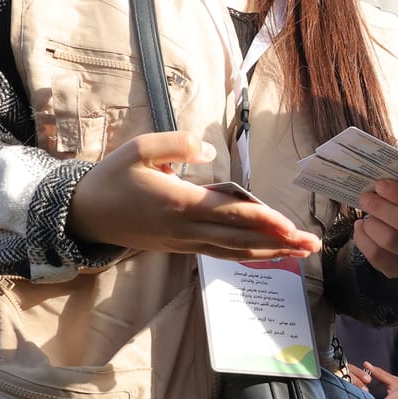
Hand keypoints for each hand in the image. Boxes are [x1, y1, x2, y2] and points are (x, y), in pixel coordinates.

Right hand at [69, 132, 321, 259]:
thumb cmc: (112, 177)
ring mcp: (184, 242)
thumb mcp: (139, 149)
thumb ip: (177, 145)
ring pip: (234, 251)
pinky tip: (268, 252)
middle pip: (240, 238)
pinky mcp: (181, 247)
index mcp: (179, 203)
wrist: (85, 215)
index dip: (262, 219)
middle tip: (312, 244)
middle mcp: (186, 228)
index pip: (229, 213)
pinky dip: (248, 254)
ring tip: (301, 252)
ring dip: (270, 253)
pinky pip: (221, 253)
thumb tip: (210, 149)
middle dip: (279, 242)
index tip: (289, 224)